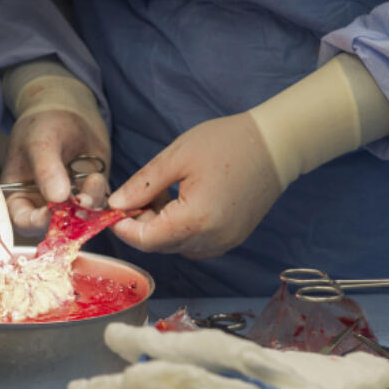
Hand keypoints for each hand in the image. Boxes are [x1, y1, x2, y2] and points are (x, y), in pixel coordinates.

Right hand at [2, 108, 110, 234]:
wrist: (69, 111)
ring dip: (90, 204)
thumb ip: (46, 170)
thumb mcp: (40, 142)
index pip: (25, 221)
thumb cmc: (44, 123)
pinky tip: (97, 177)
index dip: (38, 221)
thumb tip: (57, 198)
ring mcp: (69, 202)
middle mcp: (43, 205)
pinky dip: (101, 197)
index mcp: (19, 196)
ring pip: (81, 218)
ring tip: (93, 178)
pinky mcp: (91, 196)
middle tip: (83, 199)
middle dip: (71, 216)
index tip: (55, 209)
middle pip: (55, 226)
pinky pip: (98, 206)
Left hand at [107, 112, 282, 258]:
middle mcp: (211, 241)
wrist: (276, 145)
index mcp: (195, 221)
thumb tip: (115, 205)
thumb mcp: (177, 157)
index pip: (145, 241)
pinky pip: (193, 243)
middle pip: (159, 245)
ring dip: (160, 226)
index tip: (112, 208)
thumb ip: (143, 185)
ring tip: (166, 192)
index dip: (123, 227)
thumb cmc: (228, 143)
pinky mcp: (230, 240)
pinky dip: (180, 228)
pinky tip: (184, 201)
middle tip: (139, 192)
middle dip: (140, 224)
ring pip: (175, 245)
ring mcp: (223, 243)